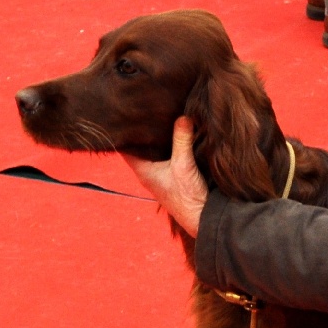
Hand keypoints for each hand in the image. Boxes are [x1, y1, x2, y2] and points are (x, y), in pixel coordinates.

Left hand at [122, 117, 207, 237]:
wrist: (203, 218)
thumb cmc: (187, 198)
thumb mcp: (184, 165)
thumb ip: (182, 140)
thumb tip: (183, 116)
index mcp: (142, 170)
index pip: (125, 146)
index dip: (125, 131)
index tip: (127, 113)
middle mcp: (148, 171)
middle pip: (140, 145)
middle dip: (143, 129)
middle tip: (144, 108)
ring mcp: (161, 173)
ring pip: (154, 149)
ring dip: (157, 136)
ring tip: (160, 114)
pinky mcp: (174, 174)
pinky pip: (168, 154)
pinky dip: (170, 143)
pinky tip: (177, 130)